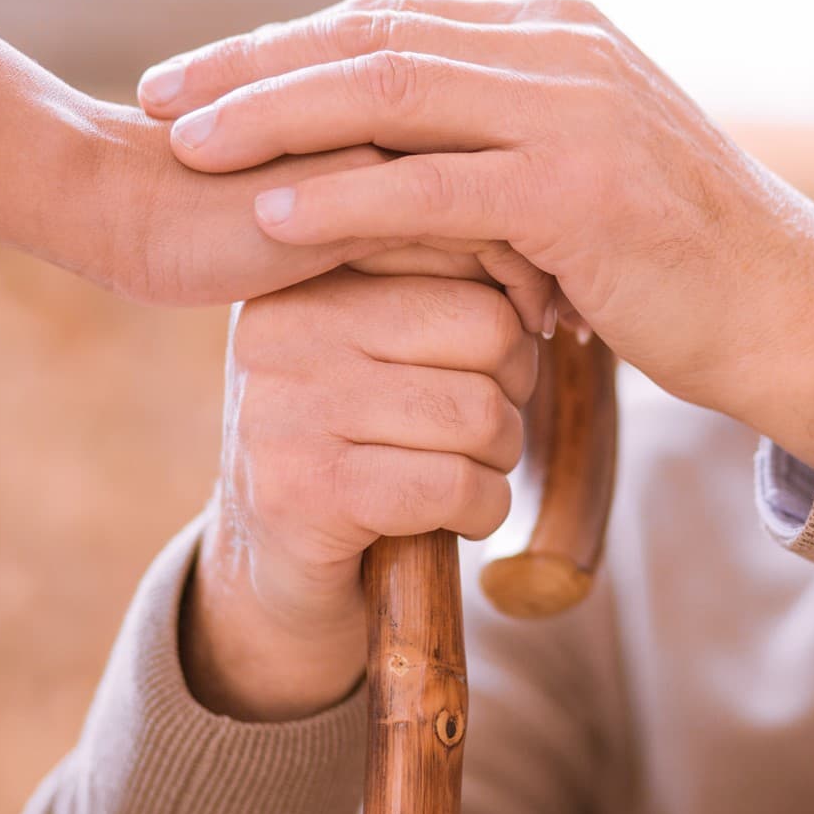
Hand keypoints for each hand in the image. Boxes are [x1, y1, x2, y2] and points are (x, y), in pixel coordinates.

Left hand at [135, 0, 813, 463]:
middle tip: (156, 95)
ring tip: (184, 146)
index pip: (393, 21)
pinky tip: (268, 212)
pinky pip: (432, 184)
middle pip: (371, 37)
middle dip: (251, 65)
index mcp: (557, 34)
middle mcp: (562, 49)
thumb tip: (402, 141)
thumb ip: (502, 134)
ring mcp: (574, 111)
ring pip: (389, 91)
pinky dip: (342, 193)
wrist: (786, 312)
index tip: (200, 78)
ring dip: (273, 117)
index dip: (286, 47)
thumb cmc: (676, 256)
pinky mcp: (578, 188)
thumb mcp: (583, 168)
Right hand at [180, 266, 539, 720]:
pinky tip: (454, 516)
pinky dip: (485, 509)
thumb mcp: (383, 341)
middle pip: (488, 329)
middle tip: (477, 427)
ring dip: (500, 457)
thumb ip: (442, 282)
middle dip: (514, 389)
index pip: (460, 245)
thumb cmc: (360, 441)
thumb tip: (539, 257)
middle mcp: (281, 326)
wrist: (274, 569)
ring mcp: (284, 410)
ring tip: (460, 469)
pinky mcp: (304, 493)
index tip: (495, 358)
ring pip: (479, 412)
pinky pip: (455, 485)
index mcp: (305, 272)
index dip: (512, 309)